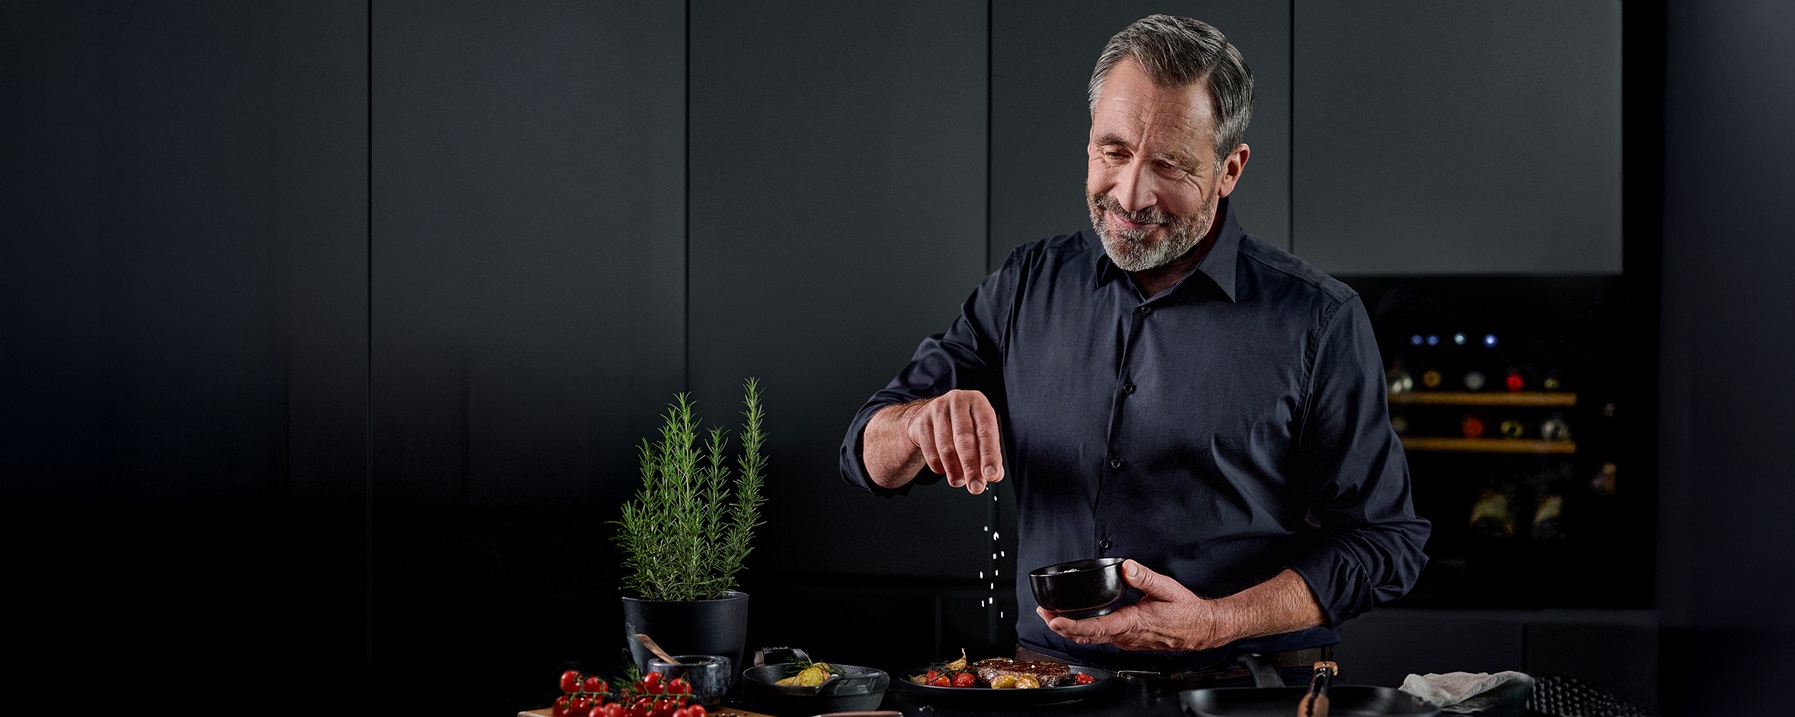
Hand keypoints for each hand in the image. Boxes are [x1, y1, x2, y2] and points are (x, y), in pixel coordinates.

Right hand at [899, 389, 1003, 494]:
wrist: (931, 416)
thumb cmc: (961, 426)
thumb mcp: (980, 435)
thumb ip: (990, 455)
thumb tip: (994, 475)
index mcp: (978, 402)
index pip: (986, 431)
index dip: (989, 455)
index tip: (991, 474)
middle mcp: (958, 401)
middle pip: (965, 439)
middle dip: (971, 467)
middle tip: (975, 487)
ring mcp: (937, 409)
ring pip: (946, 446)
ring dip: (954, 469)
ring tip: (959, 481)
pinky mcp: (921, 421)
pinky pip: (930, 449)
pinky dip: (938, 465)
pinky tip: (943, 471)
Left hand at [1037, 559, 1231, 651]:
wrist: (1201, 628)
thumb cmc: (1186, 611)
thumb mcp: (1166, 588)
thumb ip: (1143, 576)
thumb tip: (1126, 567)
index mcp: (1132, 623)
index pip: (1095, 628)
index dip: (1071, 626)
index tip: (1054, 620)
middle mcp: (1126, 636)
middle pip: (1086, 636)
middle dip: (1061, 626)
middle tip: (1042, 613)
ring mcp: (1127, 641)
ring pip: (1092, 639)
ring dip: (1070, 629)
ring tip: (1052, 616)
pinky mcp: (1129, 640)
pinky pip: (1102, 639)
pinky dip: (1084, 631)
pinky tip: (1078, 622)